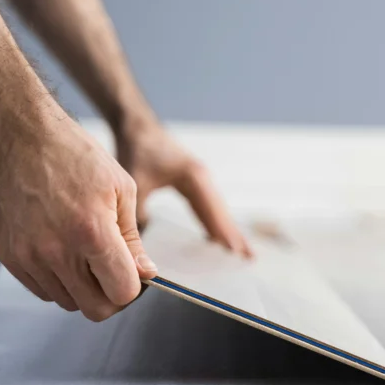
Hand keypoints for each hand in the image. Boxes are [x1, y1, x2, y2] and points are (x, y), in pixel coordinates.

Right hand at [0, 112, 157, 320]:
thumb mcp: (120, 188)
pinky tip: (63, 250)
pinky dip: (58, 280)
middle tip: (114, 271)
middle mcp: (57, 251)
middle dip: (111, 295)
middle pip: (95, 308)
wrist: (17, 135)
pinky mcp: (9, 257)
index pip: (122, 293)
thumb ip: (133, 239)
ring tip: (86, 253)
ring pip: (68, 302)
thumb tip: (144, 272)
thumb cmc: (70, 153)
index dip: (134, 287)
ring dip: (83, 287)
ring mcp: (29, 257)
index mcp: (92, 232)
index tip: (134, 274)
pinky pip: (42, 290)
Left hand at [115, 114, 252, 257]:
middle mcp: (202, 178)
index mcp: (194, 178)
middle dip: (233, 235)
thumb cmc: (137, 150)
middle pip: (221, 212)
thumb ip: (141, 213)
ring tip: (241, 252)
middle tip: (248, 258)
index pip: (212, 212)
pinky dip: (216, 221)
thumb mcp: (137, 183)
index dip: (223, 233)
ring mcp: (200, 178)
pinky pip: (209, 205)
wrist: (137, 126)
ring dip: (228, 229)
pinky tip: (216, 236)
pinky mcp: (194, 179)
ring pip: (218, 209)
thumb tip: (141, 243)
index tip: (234, 252)